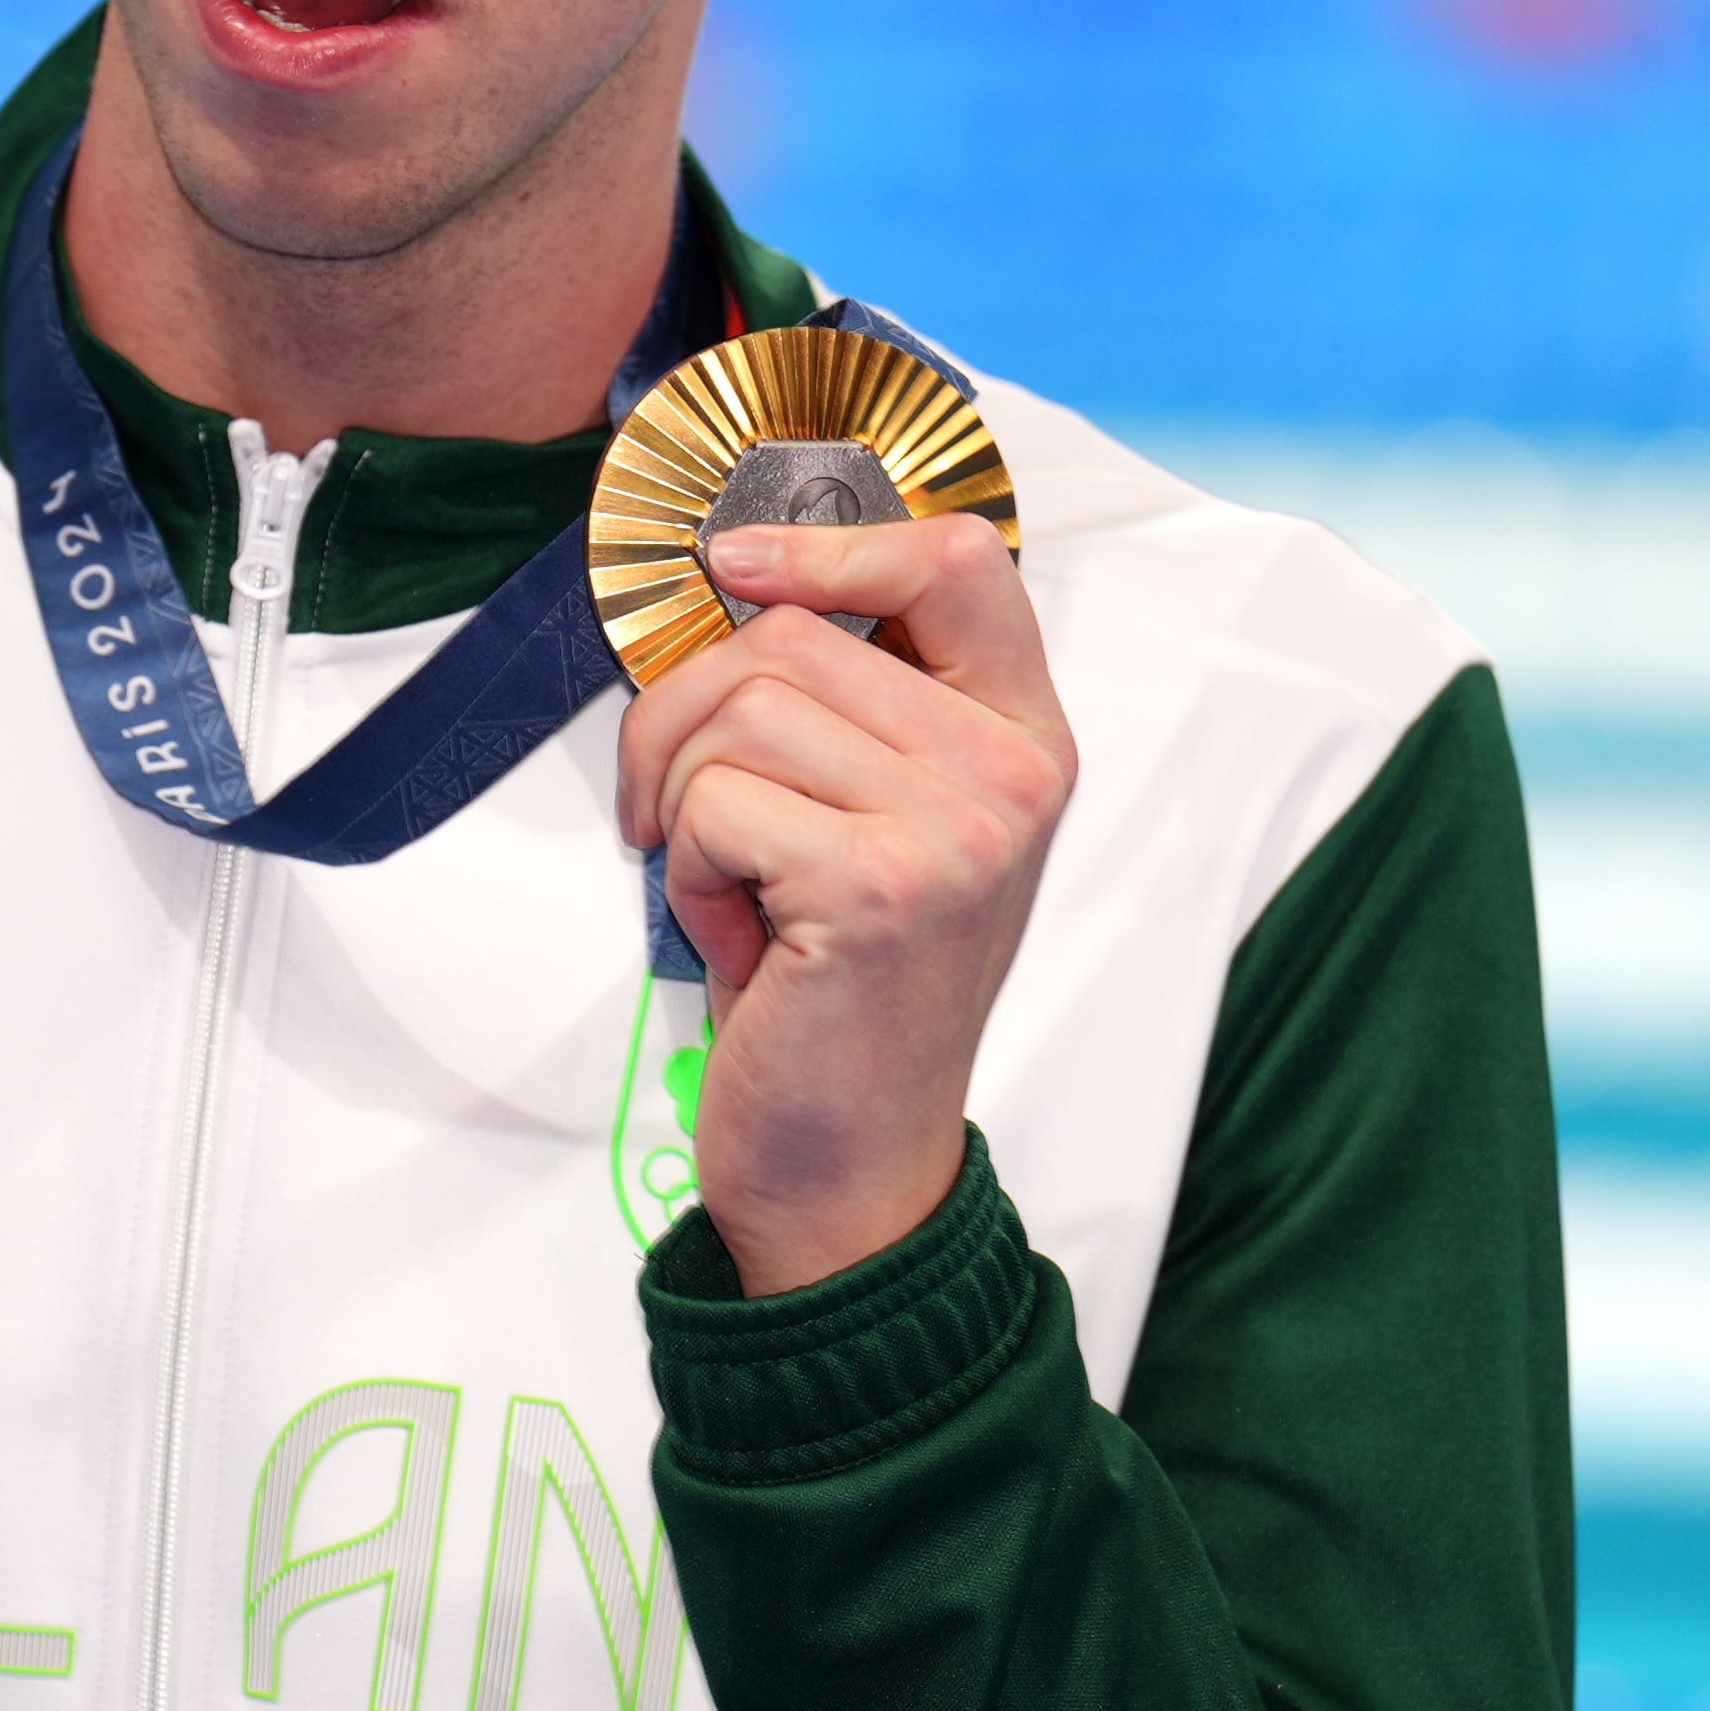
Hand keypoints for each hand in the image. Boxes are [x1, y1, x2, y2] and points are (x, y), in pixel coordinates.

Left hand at [610, 514, 1075, 1294]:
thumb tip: (741, 579)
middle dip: (687, 717)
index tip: (735, 565)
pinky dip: (691, 870)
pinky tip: (743, 937)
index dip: (828, 544)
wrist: (851, 1166)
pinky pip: (718, 800)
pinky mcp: (884, 882)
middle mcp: (1015, 770)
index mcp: (1025, 734)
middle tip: (684, 815)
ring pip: (742, 707)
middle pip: (791, 634)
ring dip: (687, 800)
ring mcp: (962, 826)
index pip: (956, 559)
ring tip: (735, 889)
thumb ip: (854, 705)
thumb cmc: (841, 990)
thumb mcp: (878, 821)